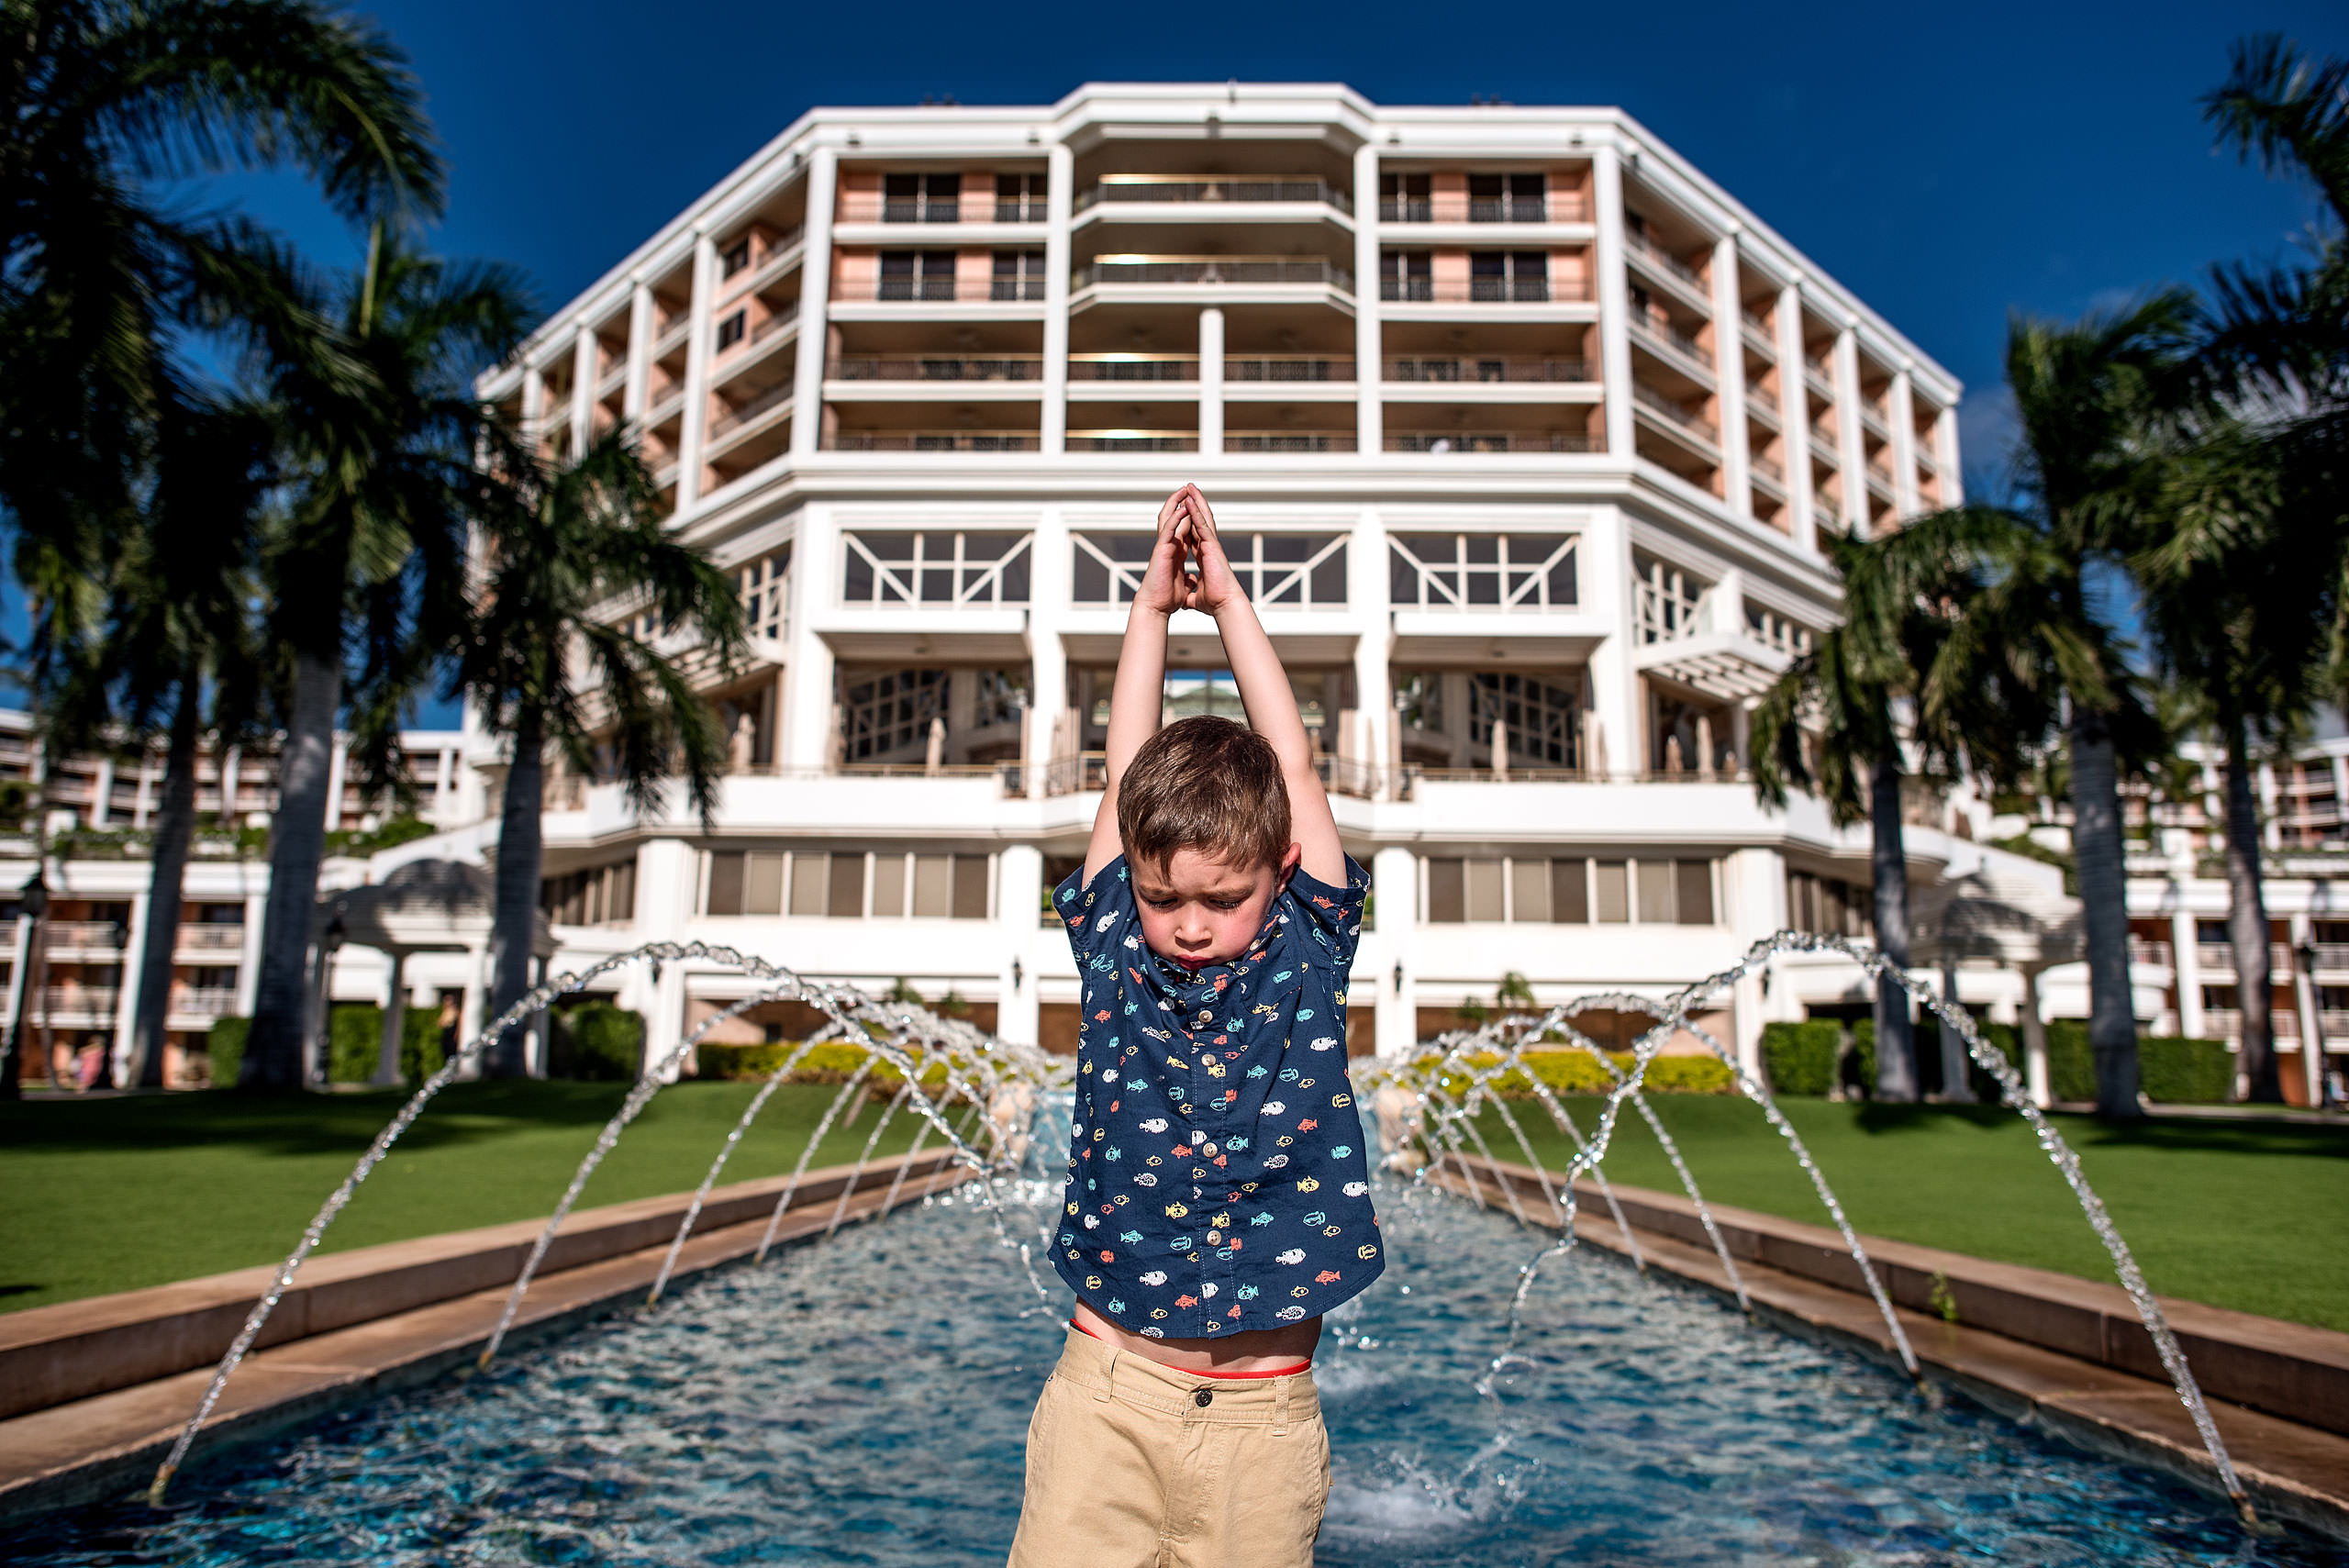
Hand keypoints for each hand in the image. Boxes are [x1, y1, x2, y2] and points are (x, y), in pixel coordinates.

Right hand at [1133, 487, 1193, 616]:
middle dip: (1180, 503)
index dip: (1189, 516)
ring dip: (1176, 503)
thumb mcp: (1183, 585)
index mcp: (1175, 552)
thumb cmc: (1167, 598)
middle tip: (1188, 489)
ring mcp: (1164, 547)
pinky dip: (1176, 518)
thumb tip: (1193, 580)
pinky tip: (1183, 508)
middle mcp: (1168, 546)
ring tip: (1184, 490)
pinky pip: (1168, 530)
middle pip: (1173, 518)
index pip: (1182, 529)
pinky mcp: (1161, 551)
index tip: (1196, 505)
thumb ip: (1187, 579)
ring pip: (1169, 519)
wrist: (1156, 606)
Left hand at [1171, 484, 1243, 614]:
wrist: (1224, 605)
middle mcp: (1209, 547)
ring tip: (1190, 486)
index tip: (1184, 512)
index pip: (1196, 534)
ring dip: (1196, 501)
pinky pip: (1202, 525)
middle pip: (1201, 521)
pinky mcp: (1211, 546)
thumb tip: (1187, 601)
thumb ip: (1192, 594)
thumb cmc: (1215, 602)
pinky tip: (1189, 500)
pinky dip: (1195, 512)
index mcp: (1205, 556)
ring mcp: (1211, 545)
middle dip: (1195, 505)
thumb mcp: (1196, 596)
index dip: (1190, 522)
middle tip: (1189, 489)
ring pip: (1203, 518)